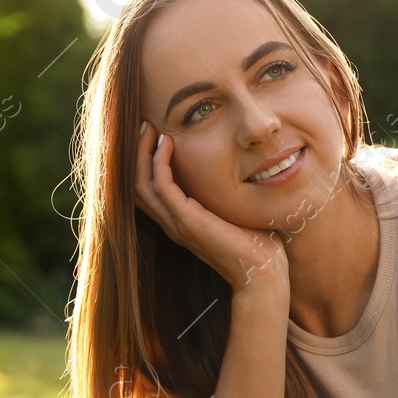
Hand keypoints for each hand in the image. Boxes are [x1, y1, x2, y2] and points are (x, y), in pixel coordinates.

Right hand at [134, 121, 288, 290]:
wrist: (262, 273)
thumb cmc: (257, 244)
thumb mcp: (236, 212)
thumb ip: (228, 193)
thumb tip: (242, 168)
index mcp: (181, 222)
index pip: (147, 191)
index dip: (144, 162)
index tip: (154, 134)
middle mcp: (172, 223)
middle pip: (136, 185)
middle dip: (136, 154)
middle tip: (144, 125)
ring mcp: (176, 224)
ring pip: (141, 184)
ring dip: (142, 153)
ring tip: (148, 128)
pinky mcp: (186, 221)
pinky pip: (162, 186)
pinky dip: (159, 162)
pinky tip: (168, 143)